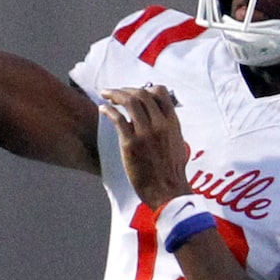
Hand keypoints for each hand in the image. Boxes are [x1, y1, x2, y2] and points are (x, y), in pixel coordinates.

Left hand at [99, 84, 190, 209]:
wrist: (168, 192)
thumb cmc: (172, 173)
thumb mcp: (177, 144)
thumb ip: (169, 129)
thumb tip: (161, 121)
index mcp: (172, 123)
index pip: (161, 92)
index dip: (146, 87)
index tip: (136, 91)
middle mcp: (159, 124)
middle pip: (142, 93)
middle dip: (126, 89)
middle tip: (115, 92)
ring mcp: (145, 133)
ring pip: (130, 101)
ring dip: (115, 94)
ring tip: (106, 95)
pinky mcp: (131, 143)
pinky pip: (118, 119)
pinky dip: (108, 110)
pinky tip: (103, 109)